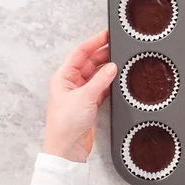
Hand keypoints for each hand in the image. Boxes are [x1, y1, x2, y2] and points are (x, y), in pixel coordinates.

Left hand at [42, 30, 117, 161]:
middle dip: (103, 54)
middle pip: (89, 62)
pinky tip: (118, 79)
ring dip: (107, 69)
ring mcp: (80, 93)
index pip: (80, 53)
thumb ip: (100, 80)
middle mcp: (71, 82)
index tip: (106, 34)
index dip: (94, 42)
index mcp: (63, 76)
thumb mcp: (84, 97)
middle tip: (118, 48)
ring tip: (121, 62)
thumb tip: (112, 66)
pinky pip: (101, 87)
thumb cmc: (65, 125)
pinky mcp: (89, 103)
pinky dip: (109, 83)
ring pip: (96, 74)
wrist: (67, 149)